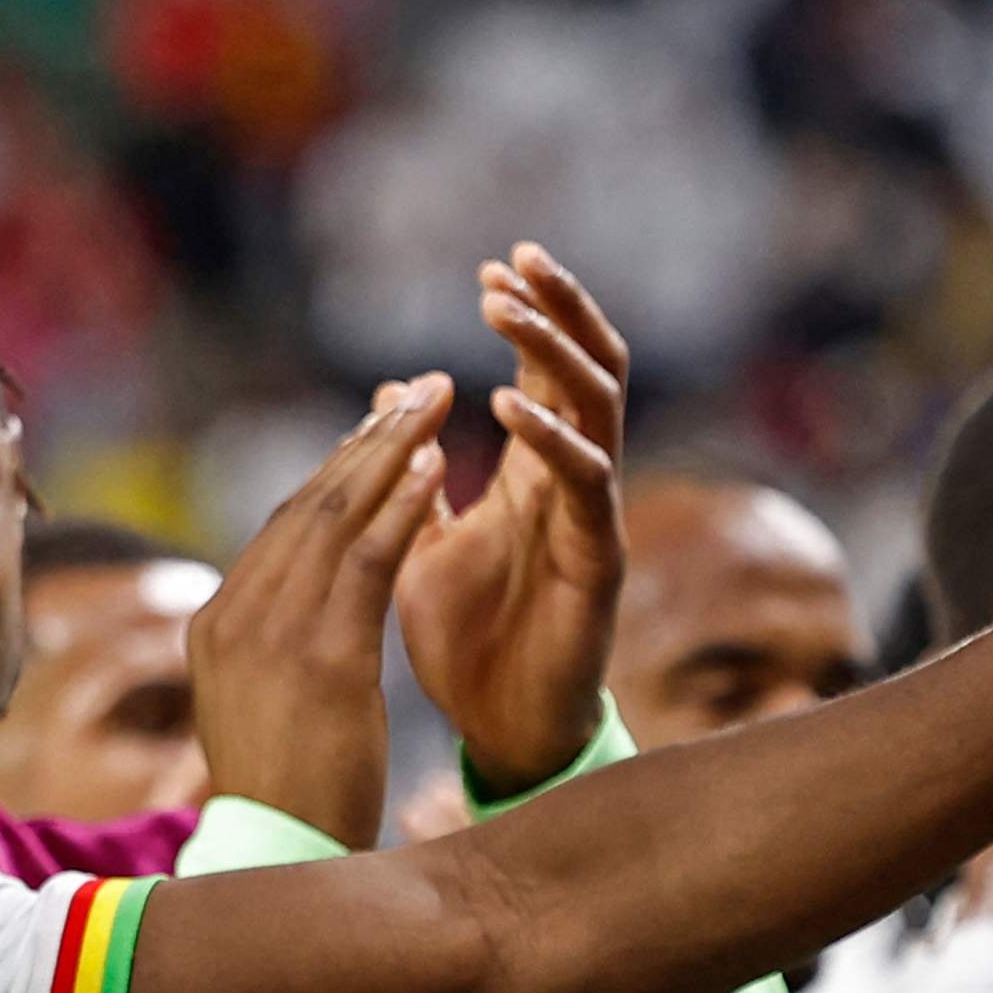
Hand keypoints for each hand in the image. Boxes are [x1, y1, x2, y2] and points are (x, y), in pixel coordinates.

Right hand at [186, 376, 452, 848]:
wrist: (284, 863)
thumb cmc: (291, 795)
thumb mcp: (267, 707)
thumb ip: (277, 646)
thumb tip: (303, 608)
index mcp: (217, 627)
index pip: (281, 529)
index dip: (336, 471)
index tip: (382, 428)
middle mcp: (234, 618)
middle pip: (304, 505)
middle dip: (367, 439)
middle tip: (420, 389)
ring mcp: (272, 636)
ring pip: (334, 517)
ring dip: (390, 452)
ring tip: (437, 404)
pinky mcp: (322, 659)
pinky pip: (367, 562)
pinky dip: (402, 507)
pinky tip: (439, 469)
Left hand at [395, 247, 632, 803]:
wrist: (495, 731)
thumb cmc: (466, 640)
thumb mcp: (423, 542)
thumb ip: (413, 474)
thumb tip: (391, 397)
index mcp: (535, 473)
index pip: (550, 372)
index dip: (532, 316)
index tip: (493, 266)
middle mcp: (574, 484)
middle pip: (592, 368)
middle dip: (559, 309)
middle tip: (517, 261)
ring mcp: (592, 518)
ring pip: (600, 408)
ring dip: (555, 352)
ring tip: (507, 310)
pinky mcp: (597, 563)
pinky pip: (586, 485)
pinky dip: (550, 440)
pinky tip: (504, 406)